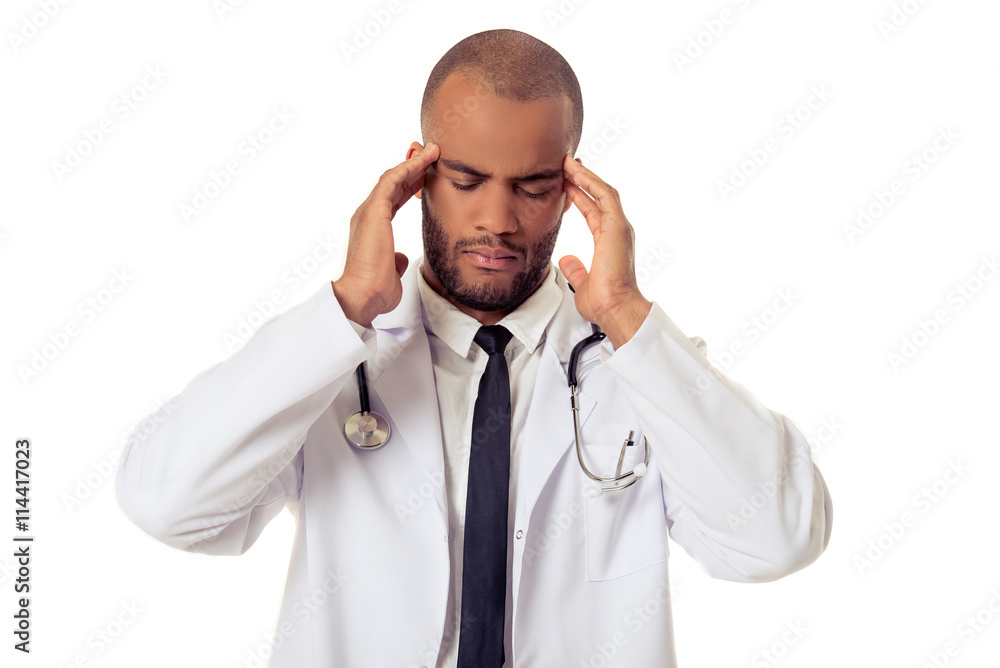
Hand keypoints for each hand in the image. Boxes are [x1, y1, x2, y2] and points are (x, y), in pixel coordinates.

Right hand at [332, 142, 439, 326]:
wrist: (362, 296)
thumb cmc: (375, 290)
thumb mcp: (391, 271)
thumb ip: (395, 260)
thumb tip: (399, 259)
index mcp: (372, 228)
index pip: (392, 199)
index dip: (410, 185)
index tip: (427, 175)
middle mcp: (367, 215)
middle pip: (393, 183)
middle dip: (413, 167)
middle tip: (432, 154)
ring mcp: (369, 211)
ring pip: (393, 177)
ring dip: (413, 162)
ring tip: (432, 151)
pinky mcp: (374, 211)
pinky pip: (392, 180)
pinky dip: (408, 167)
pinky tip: (424, 159)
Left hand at [559, 155, 651, 347]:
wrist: (614, 308)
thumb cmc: (603, 302)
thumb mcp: (581, 282)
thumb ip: (575, 269)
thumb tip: (566, 260)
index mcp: (610, 242)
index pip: (593, 212)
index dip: (579, 196)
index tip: (565, 185)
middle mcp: (617, 232)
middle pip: (599, 196)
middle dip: (582, 179)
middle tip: (565, 165)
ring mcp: (619, 227)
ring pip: (602, 191)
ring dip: (585, 175)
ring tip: (567, 162)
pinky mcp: (617, 226)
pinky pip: (604, 195)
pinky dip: (591, 181)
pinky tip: (576, 171)